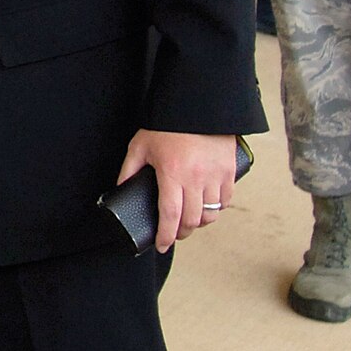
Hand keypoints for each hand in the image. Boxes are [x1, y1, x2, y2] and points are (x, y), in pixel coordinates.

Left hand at [116, 130, 236, 252]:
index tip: (162, 245)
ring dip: (200, 222)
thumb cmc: (166, 124)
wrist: (197, 105)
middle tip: (174, 233)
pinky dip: (217, 209)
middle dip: (182, 232)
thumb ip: (129, 169)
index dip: (165, 235)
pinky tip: (207, 208)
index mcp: (172, 173)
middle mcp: (196, 178)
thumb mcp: (140, 145)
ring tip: (190, 221)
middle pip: (192, 220)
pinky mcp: (229, 171)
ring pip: (211, 213)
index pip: (170, 215)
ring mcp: (215, 175)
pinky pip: (226, 200)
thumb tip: (121, 189)